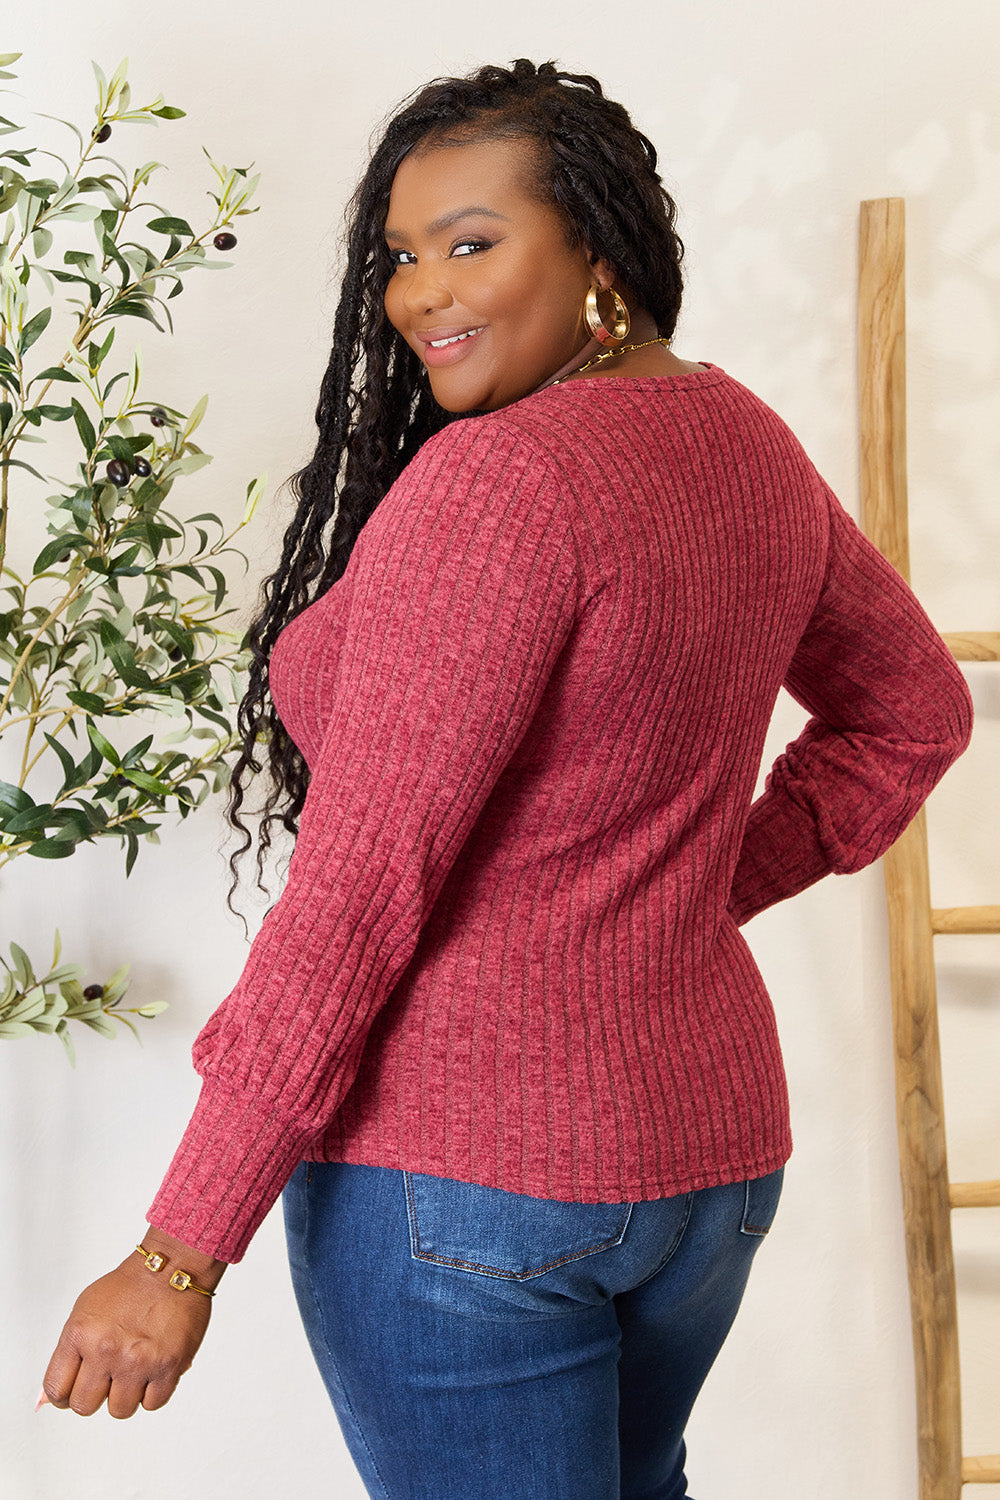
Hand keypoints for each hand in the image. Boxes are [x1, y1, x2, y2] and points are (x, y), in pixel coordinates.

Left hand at [41, 1228, 226, 1417]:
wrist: (173, 1268)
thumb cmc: (131, 1287)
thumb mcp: (85, 1312)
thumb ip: (66, 1354)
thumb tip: (45, 1398)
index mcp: (81, 1334)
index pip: (56, 1391)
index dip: (65, 1394)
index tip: (74, 1387)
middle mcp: (107, 1350)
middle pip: (84, 1406)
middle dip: (94, 1394)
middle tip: (106, 1377)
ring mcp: (138, 1361)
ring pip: (119, 1410)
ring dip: (126, 1394)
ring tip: (133, 1369)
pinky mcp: (168, 1367)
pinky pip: (152, 1404)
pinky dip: (152, 1391)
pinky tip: (152, 1369)